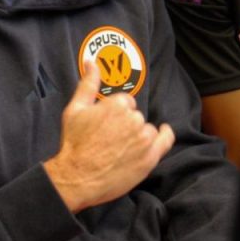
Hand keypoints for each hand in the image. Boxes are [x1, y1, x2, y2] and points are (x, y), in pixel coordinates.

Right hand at [43, 61, 174, 212]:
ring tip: (122, 148)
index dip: (116, 113)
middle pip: (136, 116)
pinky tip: (163, 132)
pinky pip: (166, 140)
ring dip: (139, 135)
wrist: (77, 177)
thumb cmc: (74, 143)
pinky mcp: (150, 157)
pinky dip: (165, 135)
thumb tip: (92, 63)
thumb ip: (87, 84)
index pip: (126, 102)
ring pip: (147, 129)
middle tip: (110, 139)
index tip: (107, 125)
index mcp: (117, 104)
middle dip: (126, 125)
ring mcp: (143, 139)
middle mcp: (134, 119)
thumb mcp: (75, 109)